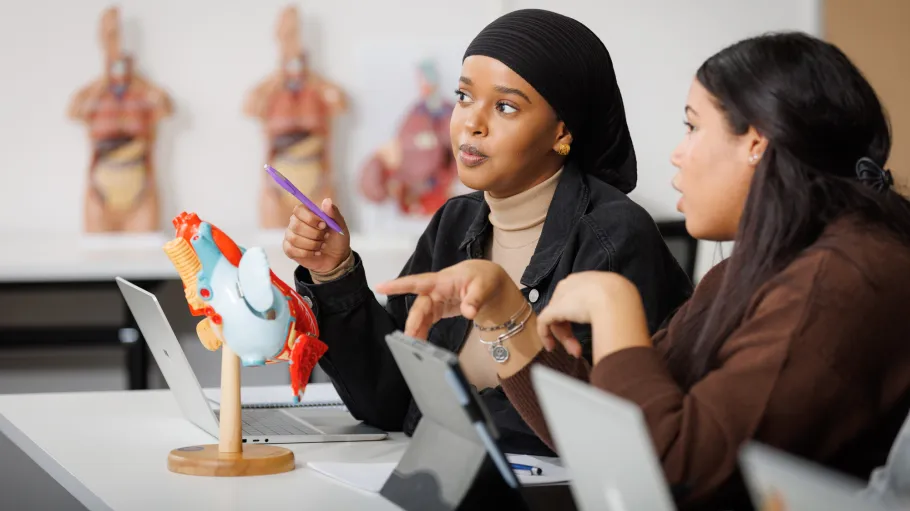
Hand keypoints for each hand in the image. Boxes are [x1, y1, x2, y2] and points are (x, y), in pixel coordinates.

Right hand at [283, 198, 350, 273]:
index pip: (299, 210)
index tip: (324, 225)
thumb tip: (327, 200)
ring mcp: (291, 235)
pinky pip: (291, 250)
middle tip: (325, 237)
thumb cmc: (336, 238)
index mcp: (307, 213)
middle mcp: (295, 222)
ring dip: (312, 245)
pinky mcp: (289, 249)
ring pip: (294, 239)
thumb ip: (333, 213)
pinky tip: (315, 253)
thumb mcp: (340, 225)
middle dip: (314, 234)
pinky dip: (306, 253)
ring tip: (322, 245)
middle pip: (296, 225)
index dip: (310, 218)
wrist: (336, 257)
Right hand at [374, 260, 523, 339]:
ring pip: (421, 316)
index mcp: (442, 280)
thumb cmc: (483, 278)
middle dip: (413, 321)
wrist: (488, 282)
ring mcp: (436, 301)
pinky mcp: (438, 310)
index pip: (418, 282)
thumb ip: (475, 299)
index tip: (380, 287)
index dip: (399, 285)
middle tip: (409, 338)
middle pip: (419, 306)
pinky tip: (420, 344)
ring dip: (416, 330)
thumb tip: (468, 312)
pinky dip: (422, 332)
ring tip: (413, 347)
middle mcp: (435, 290)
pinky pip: (426, 321)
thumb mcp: (483, 286)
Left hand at [537, 272, 650, 362]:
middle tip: (579, 349)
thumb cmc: (620, 299)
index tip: (585, 333)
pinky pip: (544, 323)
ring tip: (576, 352)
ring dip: (565, 338)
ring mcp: (561, 298)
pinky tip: (551, 347)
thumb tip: (612, 321)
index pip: (576, 300)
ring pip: (556, 319)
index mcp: (585, 281)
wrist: (616, 297)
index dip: (578, 319)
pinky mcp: (553, 309)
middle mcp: (570, 285)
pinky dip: (546, 336)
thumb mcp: (615, 299)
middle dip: (570, 332)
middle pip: (565, 310)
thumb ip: (608, 306)